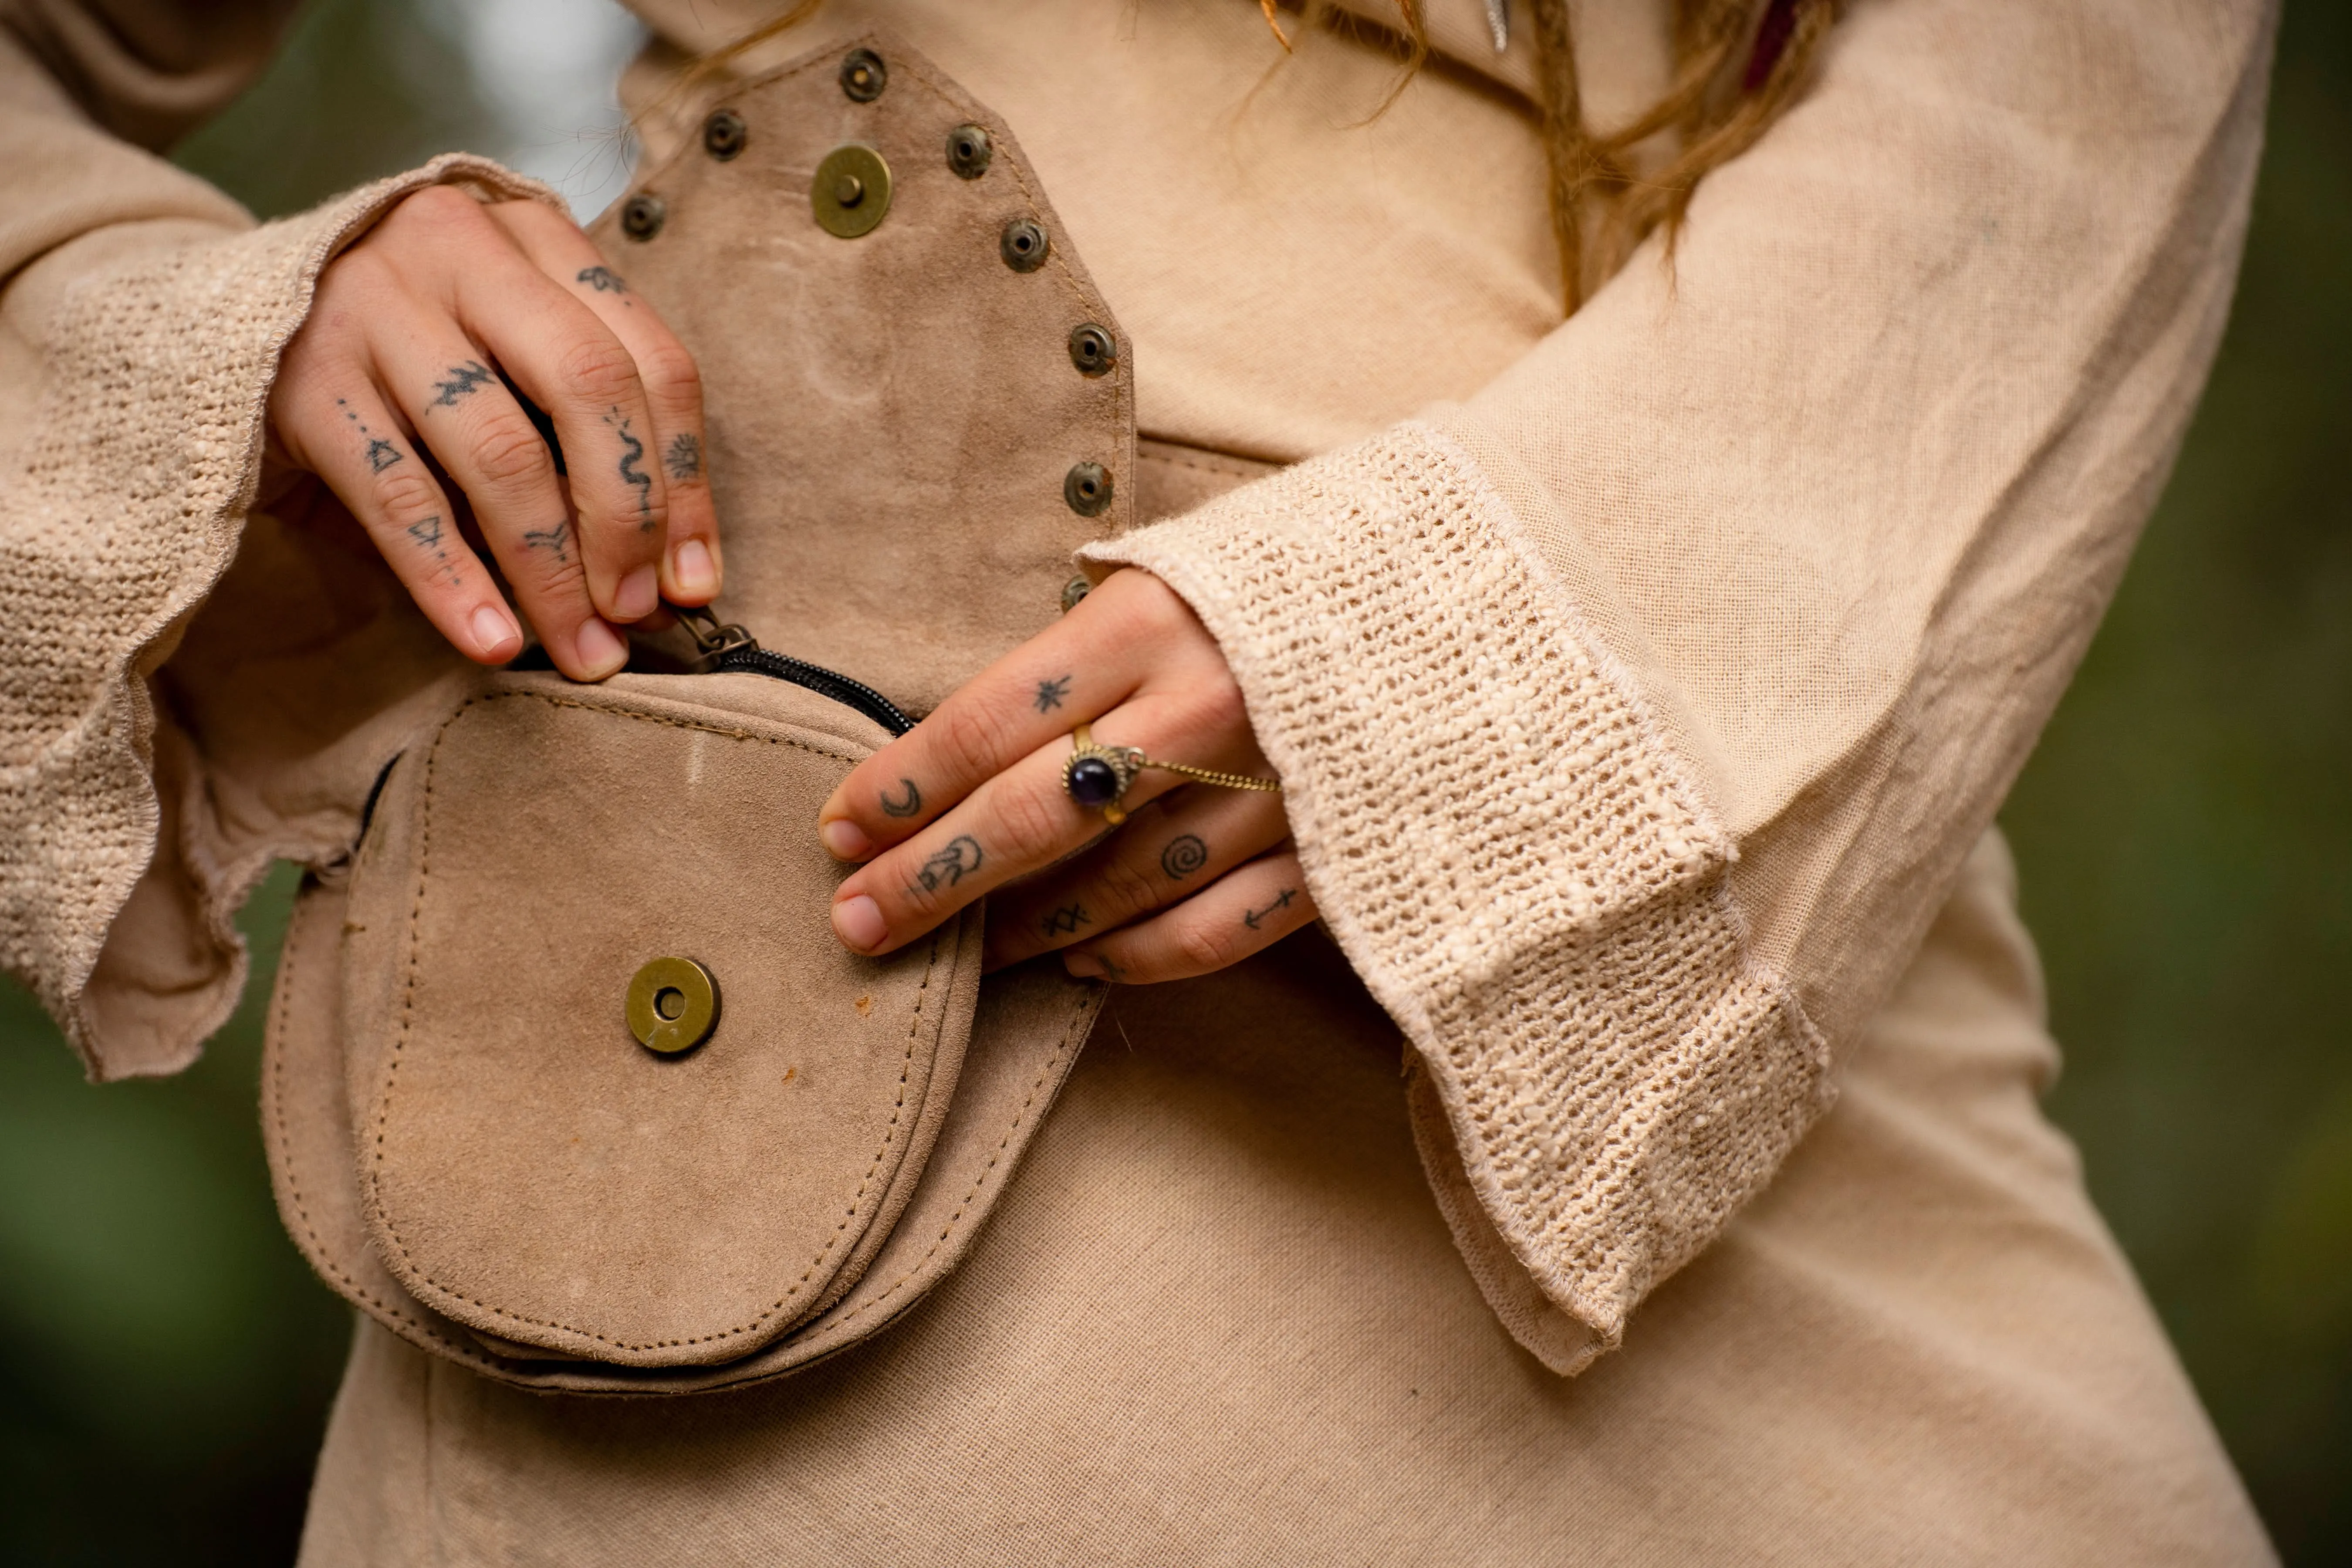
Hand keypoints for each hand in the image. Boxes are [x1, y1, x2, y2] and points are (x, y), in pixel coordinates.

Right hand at [265, 185, 720, 679]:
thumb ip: (582, 448)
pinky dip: (453, 580)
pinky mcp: (303, 379)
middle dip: (626, 521)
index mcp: (537, 238)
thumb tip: (667, 581)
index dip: (685, 480)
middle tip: (636, 614)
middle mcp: (460, 250)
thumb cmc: (409, 364)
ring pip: (501, 451)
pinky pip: (400, 498)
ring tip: (580, 648)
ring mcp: (374, 306)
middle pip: (590, 390)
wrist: (225, 328)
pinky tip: (492, 642)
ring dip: (550, 571)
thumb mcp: (507, 370)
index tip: (696, 579)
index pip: (652, 361)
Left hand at [815, 570, 1317, 982]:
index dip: (899, 786)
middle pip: (1028, 815)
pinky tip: (1082, 961)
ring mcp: (1273, 790)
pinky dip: (1136, 957)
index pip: (986, 721)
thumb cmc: (1311, 570)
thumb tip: (983, 734)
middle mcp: (1203, 709)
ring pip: (1112, 886)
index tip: (838, 830)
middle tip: (855, 924)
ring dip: (1022, 928)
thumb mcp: (1189, 565)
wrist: (1485, 584)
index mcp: (1152, 620)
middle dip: (927, 879)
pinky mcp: (1333, 854)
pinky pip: (1211, 930)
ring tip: (963, 951)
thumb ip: (1093, 642)